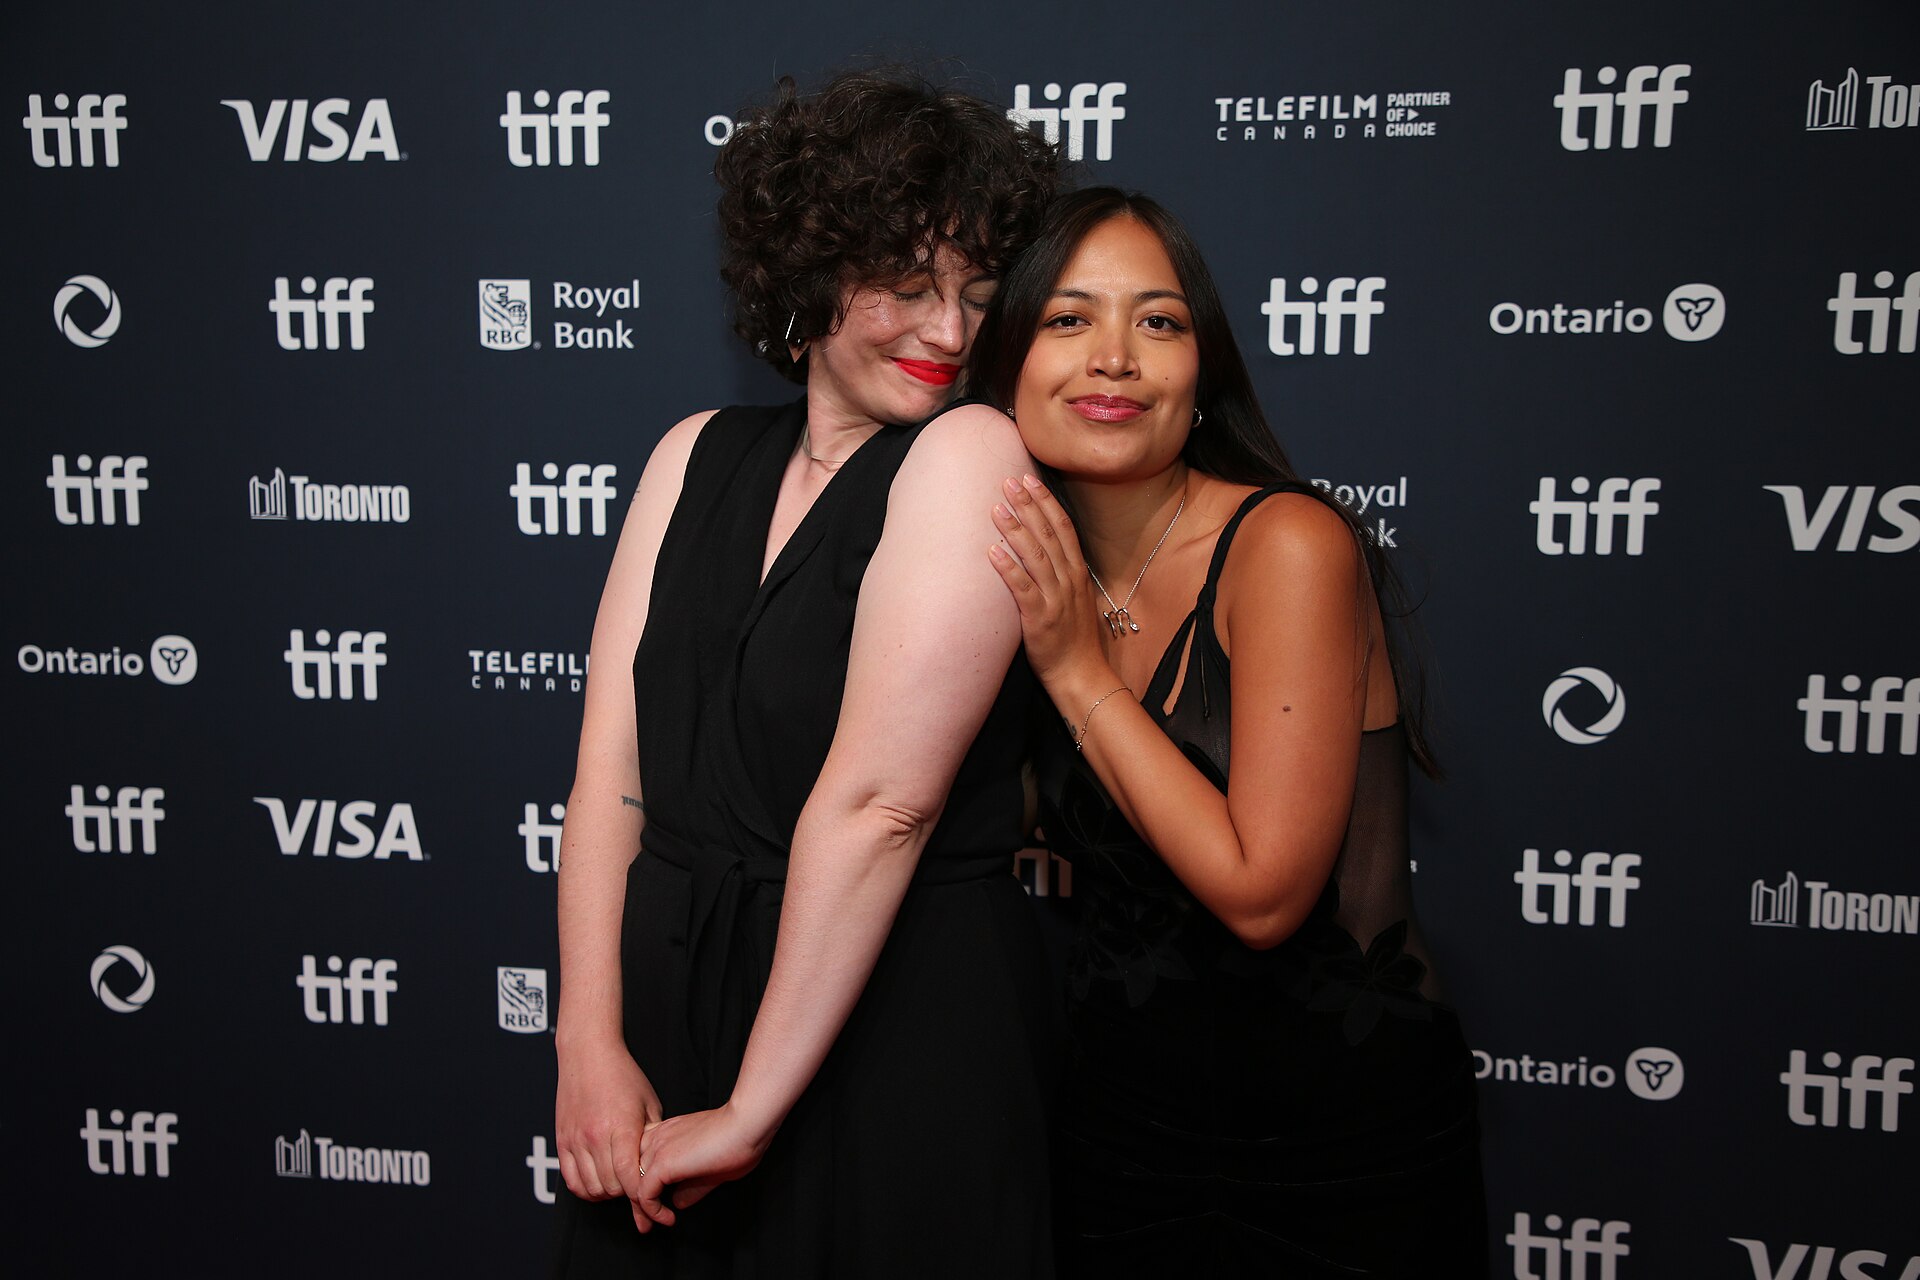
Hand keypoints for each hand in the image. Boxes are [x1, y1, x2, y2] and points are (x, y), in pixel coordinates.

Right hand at [555, 1037, 660, 1204]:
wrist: (588, 1054)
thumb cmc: (624, 1076)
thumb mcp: (649, 1103)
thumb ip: (652, 1136)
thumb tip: (659, 1164)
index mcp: (621, 1126)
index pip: (630, 1177)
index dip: (642, 1194)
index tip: (652, 1198)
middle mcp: (595, 1136)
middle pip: (611, 1187)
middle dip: (627, 1193)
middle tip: (637, 1186)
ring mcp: (575, 1140)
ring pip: (590, 1188)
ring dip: (607, 1192)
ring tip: (619, 1183)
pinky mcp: (561, 1141)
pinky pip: (570, 1180)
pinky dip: (585, 1189)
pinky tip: (598, 1181)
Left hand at [629, 1102, 771, 1231]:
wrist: (746, 1125)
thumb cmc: (738, 1140)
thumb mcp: (711, 1169)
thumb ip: (691, 1185)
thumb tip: (678, 1203)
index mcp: (667, 1132)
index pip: (640, 1158)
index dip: (643, 1183)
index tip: (657, 1204)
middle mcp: (657, 1136)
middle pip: (631, 1171)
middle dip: (636, 1199)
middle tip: (645, 1223)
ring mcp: (657, 1148)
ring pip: (631, 1183)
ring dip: (641, 1209)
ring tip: (653, 1225)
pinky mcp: (662, 1163)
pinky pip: (642, 1195)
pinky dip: (651, 1212)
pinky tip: (668, 1218)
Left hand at [988, 474, 1110, 687]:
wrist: (1082, 675)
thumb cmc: (1075, 640)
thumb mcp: (1076, 600)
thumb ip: (1063, 575)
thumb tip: (1046, 551)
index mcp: (1078, 574)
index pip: (1063, 528)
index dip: (1046, 501)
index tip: (1030, 478)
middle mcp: (1069, 581)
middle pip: (1048, 535)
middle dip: (1028, 505)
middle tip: (1008, 481)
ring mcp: (1056, 599)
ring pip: (1036, 556)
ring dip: (1015, 530)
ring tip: (996, 507)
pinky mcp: (1039, 619)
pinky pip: (1023, 588)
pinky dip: (1009, 568)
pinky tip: (992, 551)